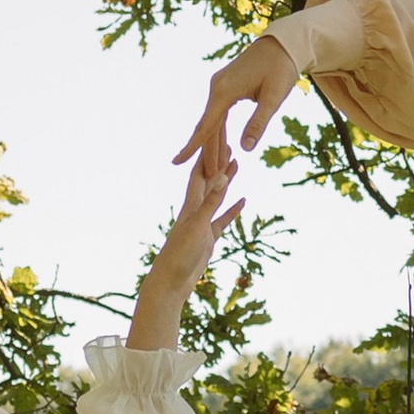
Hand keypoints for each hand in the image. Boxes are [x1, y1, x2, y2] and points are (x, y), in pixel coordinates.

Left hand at [127, 148, 245, 349]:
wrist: (170, 281)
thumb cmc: (180, 254)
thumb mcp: (199, 225)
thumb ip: (211, 201)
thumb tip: (223, 175)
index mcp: (191, 203)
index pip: (201, 171)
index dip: (208, 153)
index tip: (215, 132)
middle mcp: (195, 209)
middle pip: (210, 178)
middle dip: (218, 159)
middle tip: (229, 139)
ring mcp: (202, 222)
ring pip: (217, 196)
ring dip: (227, 180)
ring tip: (237, 163)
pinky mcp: (209, 237)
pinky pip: (223, 218)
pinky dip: (232, 208)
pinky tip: (243, 200)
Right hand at [178, 33, 296, 178]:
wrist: (282, 44)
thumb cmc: (281, 68)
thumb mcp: (274, 97)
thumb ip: (258, 122)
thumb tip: (245, 150)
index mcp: (225, 91)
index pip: (207, 125)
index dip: (192, 146)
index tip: (176, 162)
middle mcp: (216, 88)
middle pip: (208, 126)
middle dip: (207, 152)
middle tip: (208, 177)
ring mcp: (219, 86)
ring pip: (212, 120)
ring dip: (213, 143)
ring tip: (215, 168)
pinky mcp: (224, 86)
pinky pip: (218, 113)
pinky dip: (219, 130)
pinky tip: (221, 145)